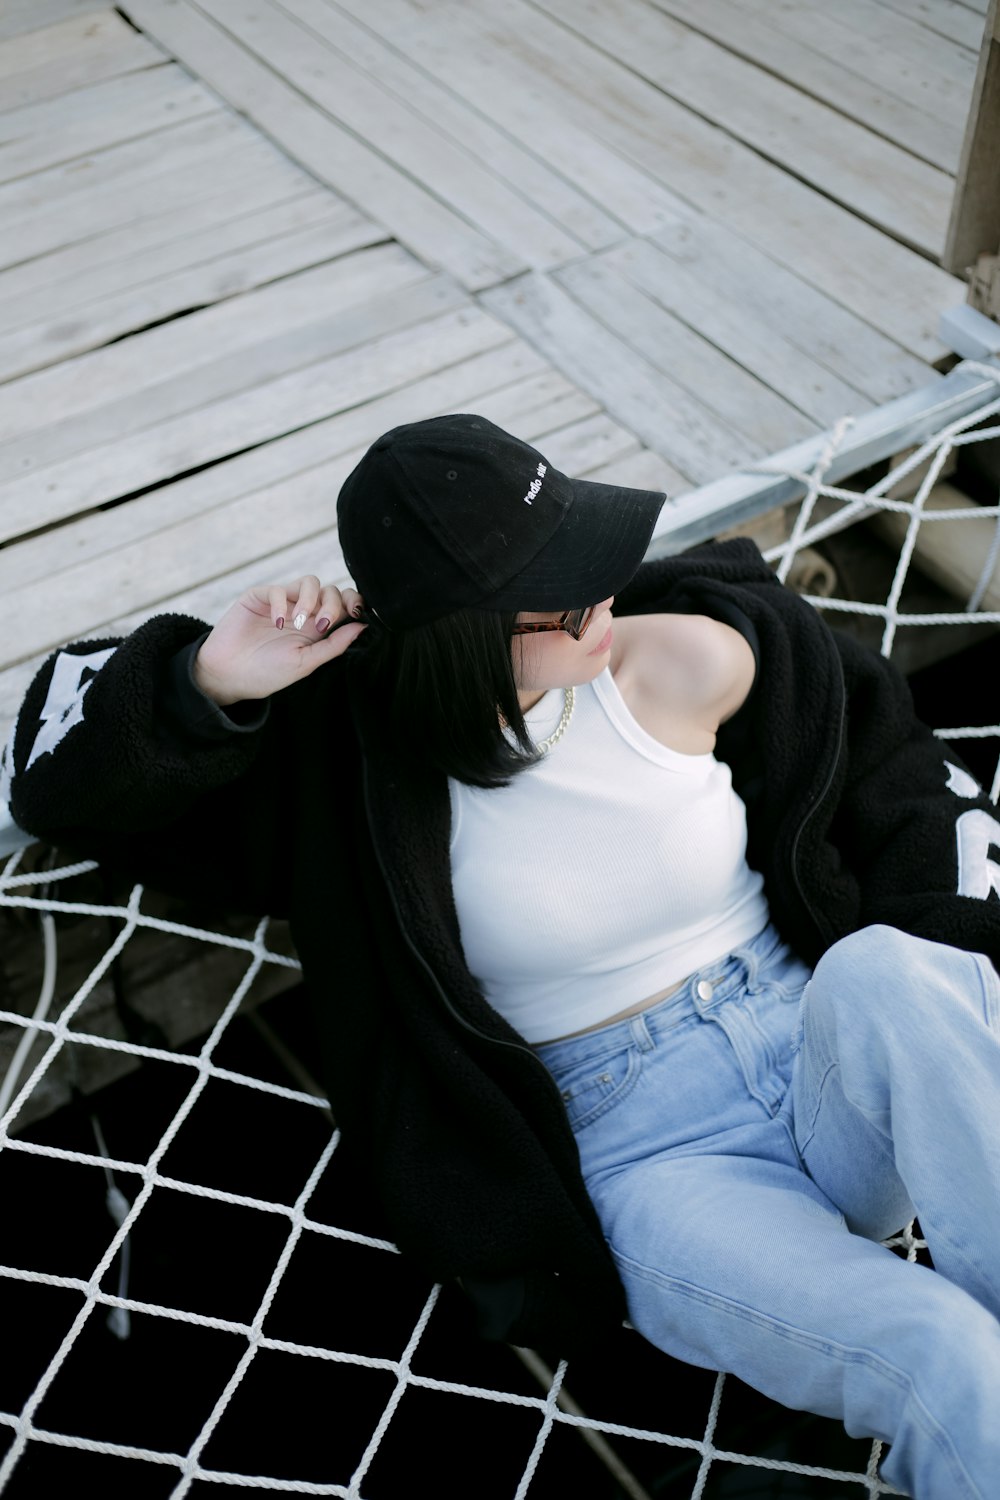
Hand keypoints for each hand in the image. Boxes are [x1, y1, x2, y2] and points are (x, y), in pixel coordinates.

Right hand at [193, 577, 366, 704]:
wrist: (228, 676)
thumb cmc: (267, 674)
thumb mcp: (306, 662)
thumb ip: (334, 645)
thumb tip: (363, 626)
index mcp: (317, 629)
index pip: (343, 606)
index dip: (353, 603)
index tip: (357, 613)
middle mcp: (302, 612)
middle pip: (330, 591)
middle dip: (333, 604)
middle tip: (323, 624)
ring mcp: (282, 603)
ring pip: (309, 582)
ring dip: (310, 599)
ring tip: (299, 621)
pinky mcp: (260, 597)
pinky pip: (278, 589)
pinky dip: (281, 604)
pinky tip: (277, 623)